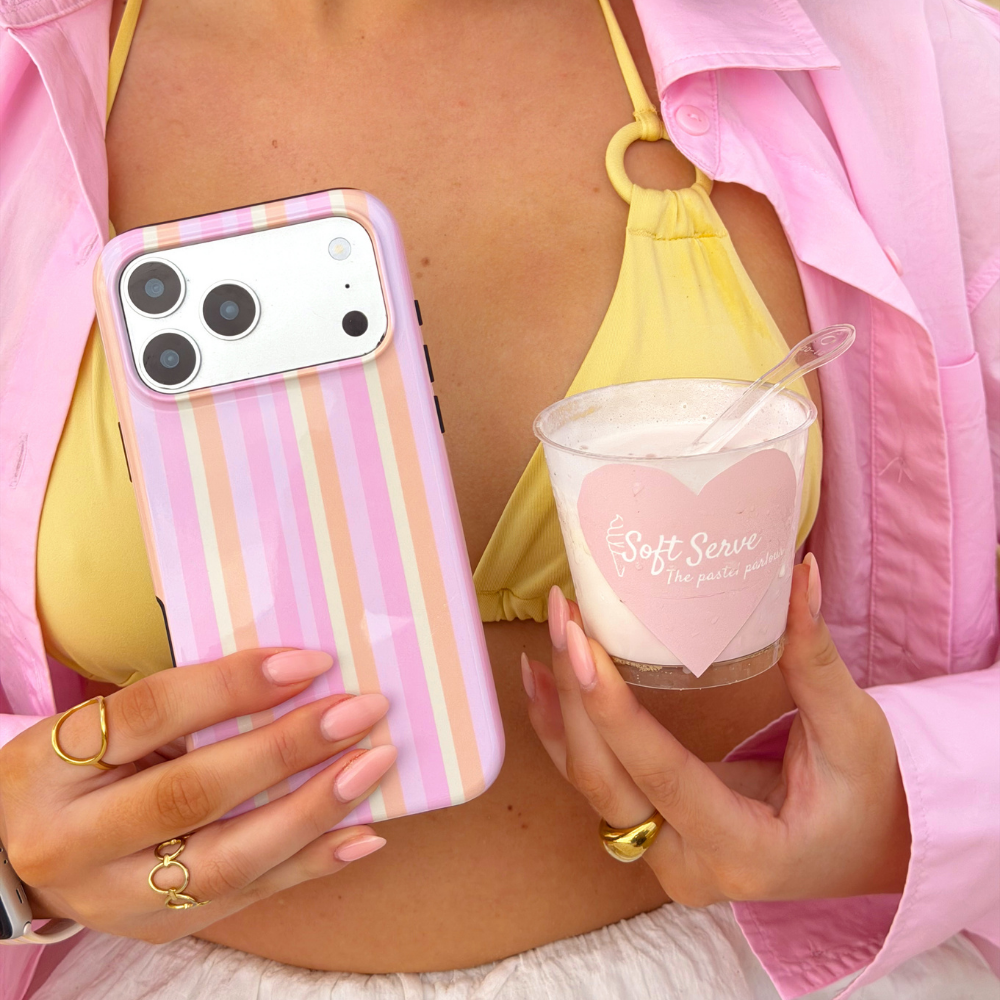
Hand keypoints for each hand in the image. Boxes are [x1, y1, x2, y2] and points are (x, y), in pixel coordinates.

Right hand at [0, 649, 395, 941]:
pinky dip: (313, 862)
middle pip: (194, 792)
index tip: (309, 662)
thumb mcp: (101, 727)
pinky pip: (250, 896)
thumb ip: (179, 705)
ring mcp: (117, 897)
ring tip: (373, 766)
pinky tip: (364, 833)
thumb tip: (291, 674)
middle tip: (359, 712)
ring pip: (228, 857)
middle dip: (287, 749)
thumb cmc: (79, 772)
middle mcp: (75, 840)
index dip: (234, 684)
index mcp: (53, 766)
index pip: (151, 713)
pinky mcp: (160, 927)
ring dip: (314, 810)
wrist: (18, 858)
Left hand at [522, 557, 910, 904]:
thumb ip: (816, 657)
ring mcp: (664, 857)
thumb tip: (800, 573)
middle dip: (575, 697)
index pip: (663, 777)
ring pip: (591, 786)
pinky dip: (563, 733)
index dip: (614, 711)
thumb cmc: (871, 796)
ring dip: (560, 711)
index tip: (581, 644)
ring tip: (542, 642)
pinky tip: (541, 683)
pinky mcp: (653, 834)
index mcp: (747, 850)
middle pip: (608, 782)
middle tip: (564, 617)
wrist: (871, 850)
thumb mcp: (853, 730)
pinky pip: (596, 785)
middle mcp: (690, 866)